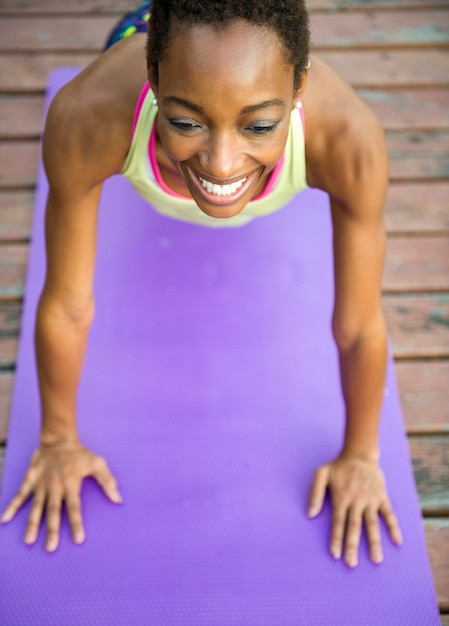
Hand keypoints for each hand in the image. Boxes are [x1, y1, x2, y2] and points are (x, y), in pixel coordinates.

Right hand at [0, 440, 121, 551]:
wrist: (58, 438)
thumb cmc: (79, 454)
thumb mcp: (97, 463)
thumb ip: (108, 481)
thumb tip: (118, 499)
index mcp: (71, 484)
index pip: (74, 507)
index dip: (76, 523)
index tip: (78, 539)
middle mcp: (55, 486)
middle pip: (53, 511)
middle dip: (52, 530)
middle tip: (50, 548)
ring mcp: (41, 484)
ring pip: (36, 507)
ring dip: (32, 524)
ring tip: (29, 541)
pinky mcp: (30, 480)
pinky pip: (19, 495)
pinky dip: (12, 507)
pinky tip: (4, 519)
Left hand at [307, 454, 401, 566]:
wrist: (359, 454)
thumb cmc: (338, 466)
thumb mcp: (321, 474)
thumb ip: (315, 494)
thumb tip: (309, 515)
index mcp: (341, 497)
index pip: (338, 522)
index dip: (336, 539)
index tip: (335, 555)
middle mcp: (356, 501)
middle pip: (354, 527)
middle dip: (352, 546)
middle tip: (351, 564)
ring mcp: (370, 500)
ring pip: (372, 524)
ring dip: (374, 542)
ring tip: (377, 560)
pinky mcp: (382, 497)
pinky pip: (389, 514)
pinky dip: (394, 527)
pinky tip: (397, 541)